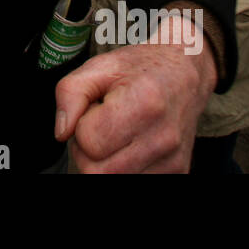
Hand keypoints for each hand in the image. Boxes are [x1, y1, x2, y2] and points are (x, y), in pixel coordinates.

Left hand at [53, 13, 216, 172]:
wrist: (186, 74)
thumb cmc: (141, 69)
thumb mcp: (99, 66)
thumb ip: (70, 93)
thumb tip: (62, 132)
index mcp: (145, 103)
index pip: (89, 141)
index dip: (81, 127)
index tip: (92, 112)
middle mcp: (164, 136)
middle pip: (98, 171)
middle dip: (87, 151)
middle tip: (97, 127)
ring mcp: (173, 159)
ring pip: (114, 181)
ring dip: (104, 161)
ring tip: (114, 134)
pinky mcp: (178, 171)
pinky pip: (134, 182)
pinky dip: (122, 167)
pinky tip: (129, 145)